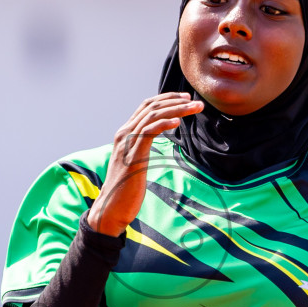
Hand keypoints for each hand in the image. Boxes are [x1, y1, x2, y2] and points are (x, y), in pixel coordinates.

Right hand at [87, 93, 204, 236]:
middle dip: (176, 101)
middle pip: (151, 107)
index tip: (185, 98)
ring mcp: (127, 144)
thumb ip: (142, 148)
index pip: (146, 107)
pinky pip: (148, 132)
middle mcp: (124, 134)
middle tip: (196, 102)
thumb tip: (155, 144)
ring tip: (194, 108)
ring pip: (153, 116)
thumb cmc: (125, 189)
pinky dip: (164, 124)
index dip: (166, 99)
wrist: (111, 208)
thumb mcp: (135, 162)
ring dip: (176, 110)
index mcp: (126, 133)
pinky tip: (178, 122)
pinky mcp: (133, 156)